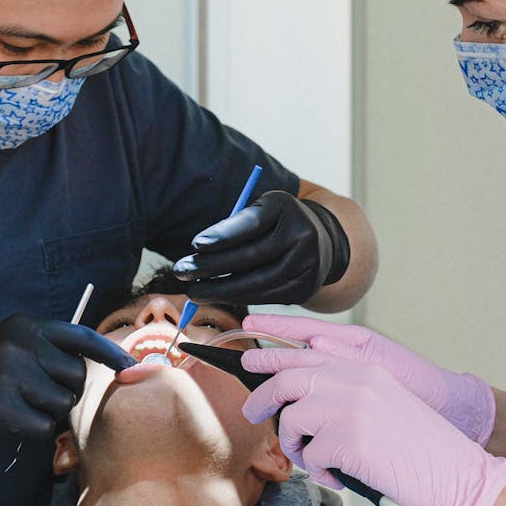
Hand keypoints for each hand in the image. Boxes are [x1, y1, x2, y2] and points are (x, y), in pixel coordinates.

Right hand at [0, 313, 135, 453]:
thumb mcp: (7, 342)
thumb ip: (45, 347)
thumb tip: (96, 363)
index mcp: (25, 325)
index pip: (81, 336)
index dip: (110, 352)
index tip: (131, 367)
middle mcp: (21, 344)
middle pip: (77, 376)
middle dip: (66, 391)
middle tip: (36, 396)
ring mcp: (11, 375)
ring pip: (62, 404)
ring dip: (46, 412)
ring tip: (16, 405)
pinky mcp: (3, 407)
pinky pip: (42, 428)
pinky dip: (31, 432)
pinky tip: (6, 421)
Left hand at [172, 191, 349, 305]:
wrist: (323, 242)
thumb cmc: (277, 222)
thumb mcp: (261, 209)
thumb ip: (235, 223)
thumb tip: (199, 250)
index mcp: (286, 207)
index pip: (251, 222)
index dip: (223, 235)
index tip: (195, 244)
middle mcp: (302, 235)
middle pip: (250, 257)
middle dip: (211, 267)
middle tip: (181, 272)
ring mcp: (307, 264)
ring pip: (256, 283)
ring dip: (220, 290)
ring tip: (194, 291)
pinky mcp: (304, 288)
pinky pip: (264, 297)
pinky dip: (238, 298)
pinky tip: (217, 296)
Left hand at [241, 349, 505, 505]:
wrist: (459, 475)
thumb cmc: (422, 449)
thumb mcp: (382, 402)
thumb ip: (344, 391)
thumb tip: (297, 402)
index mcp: (364, 367)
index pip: (304, 353)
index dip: (271, 357)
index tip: (249, 361)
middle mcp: (355, 379)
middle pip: (287, 379)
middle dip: (262, 398)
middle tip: (251, 413)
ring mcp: (350, 407)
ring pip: (293, 420)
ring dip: (296, 445)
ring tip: (316, 461)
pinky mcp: (348, 439)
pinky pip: (312, 456)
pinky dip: (321, 472)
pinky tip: (342, 476)